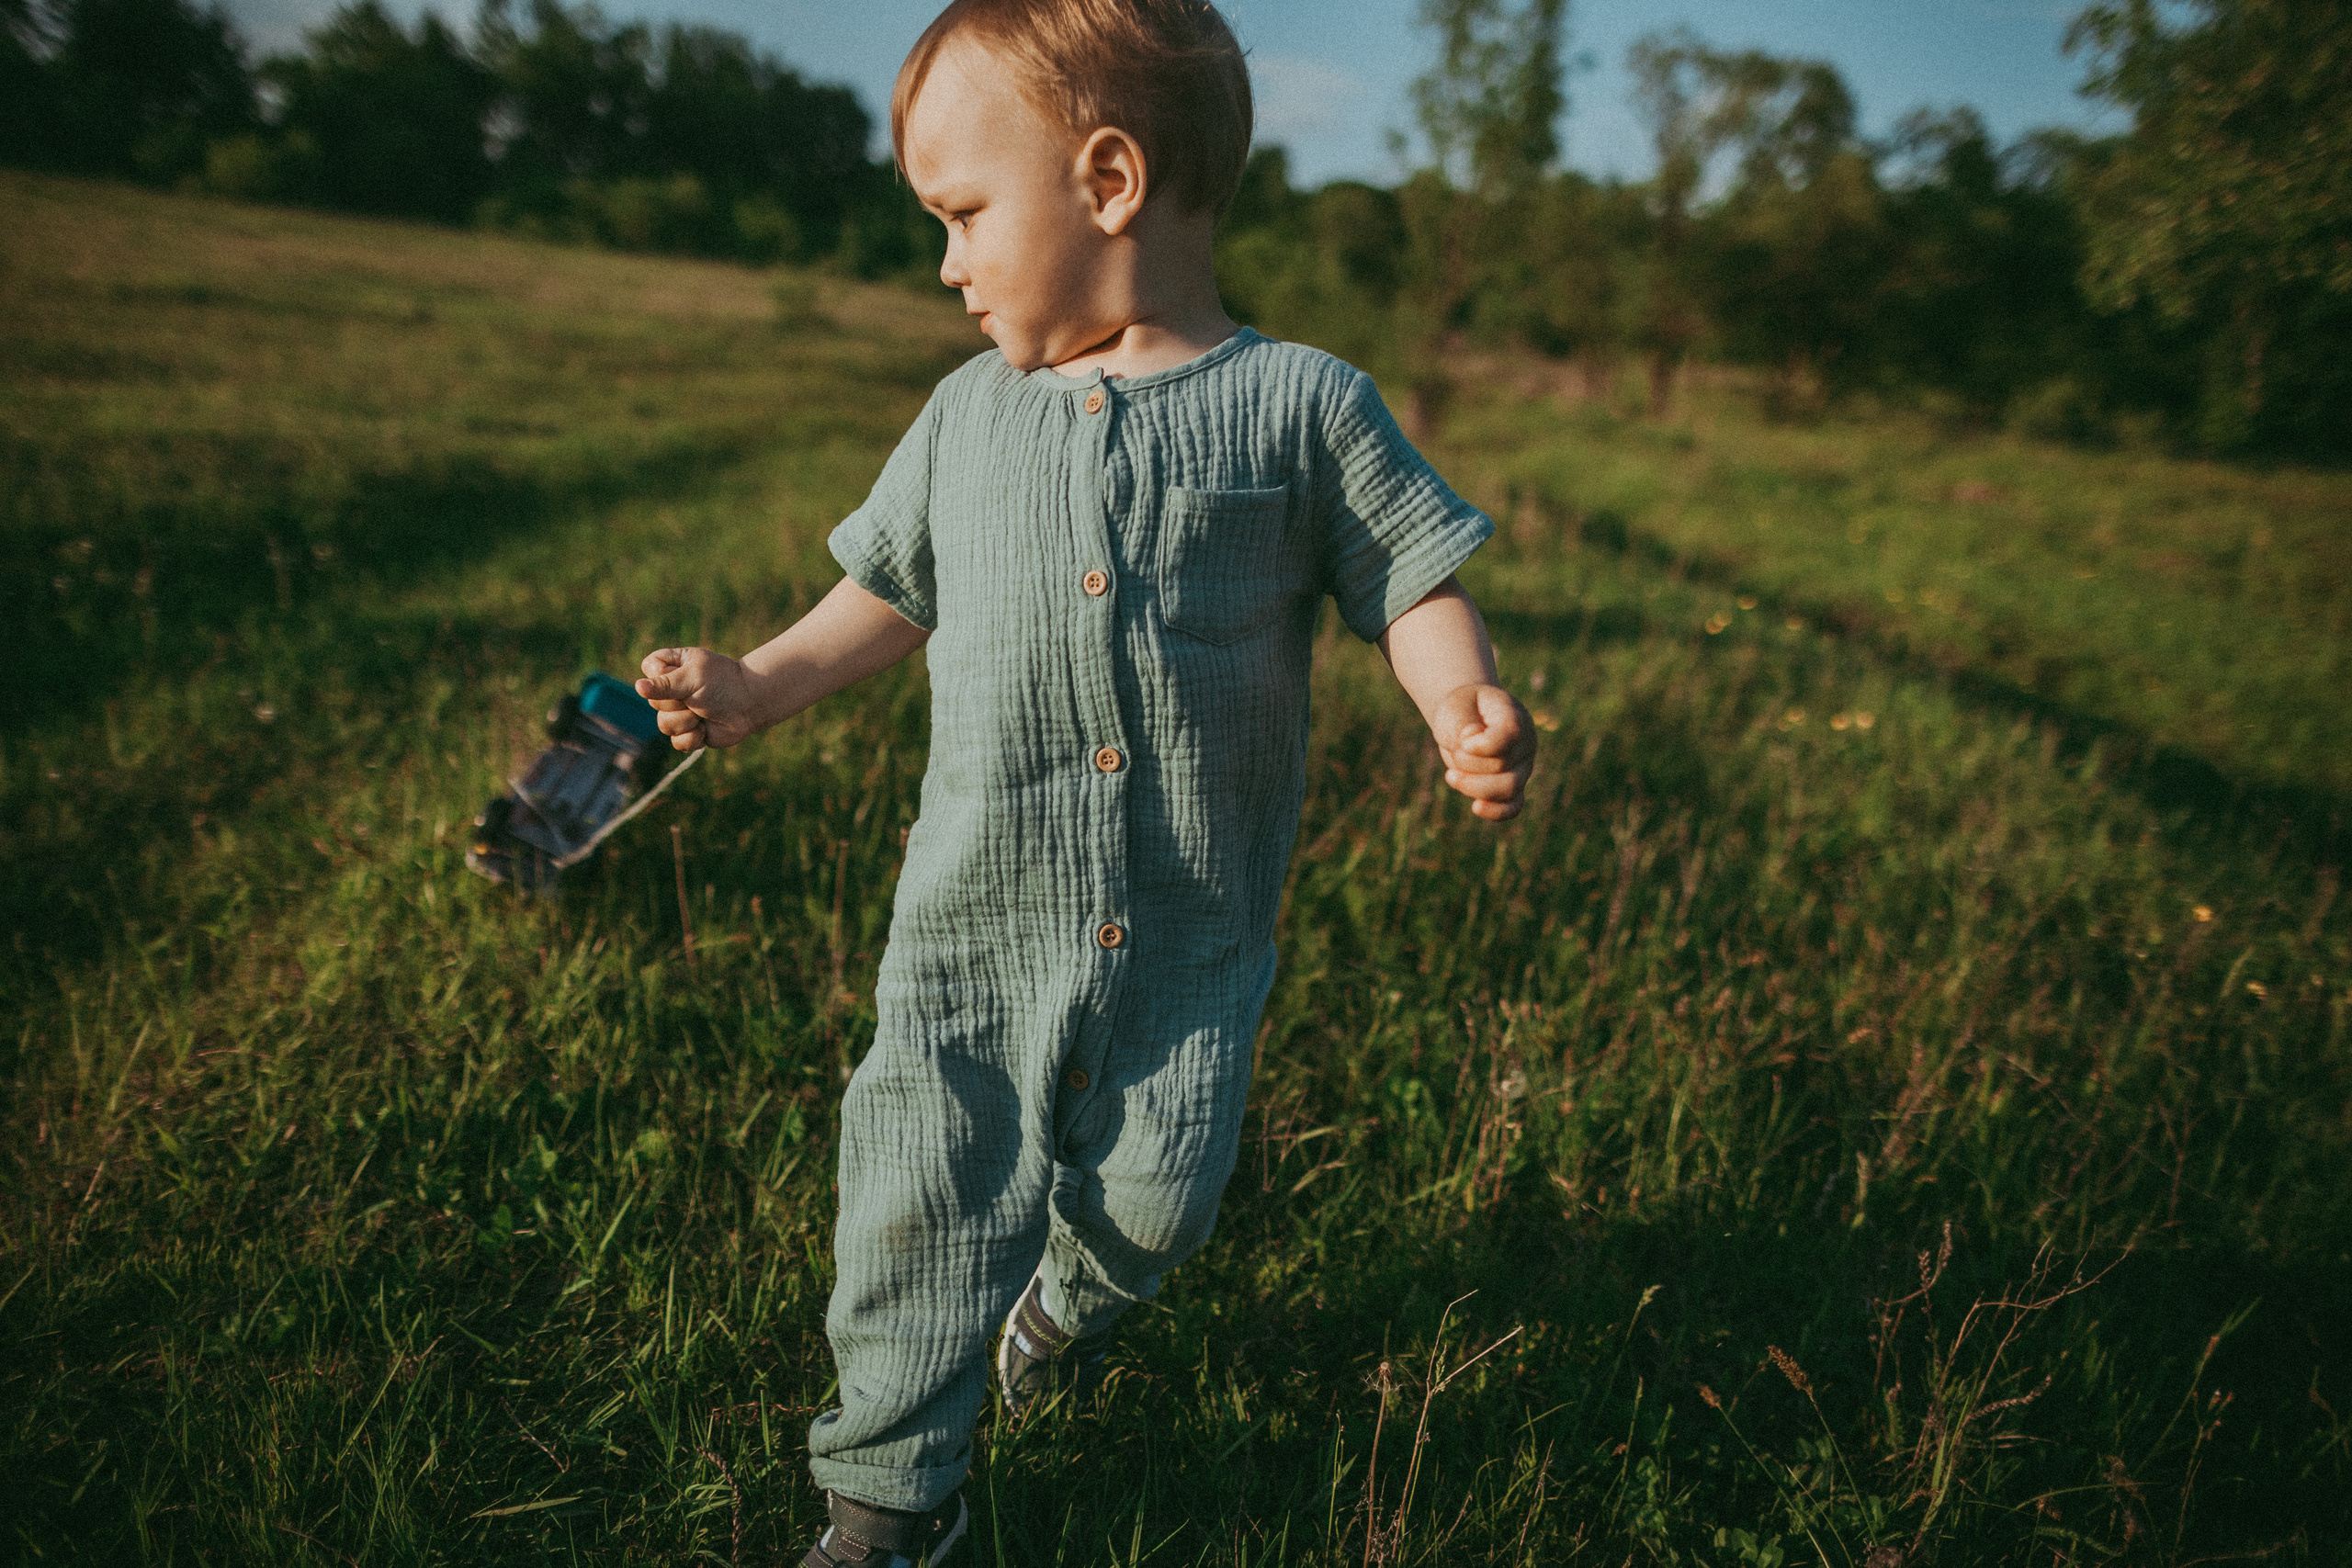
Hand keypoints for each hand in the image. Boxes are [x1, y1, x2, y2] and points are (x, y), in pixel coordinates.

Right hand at [636, 646, 758, 750]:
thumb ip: (665, 684)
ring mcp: (679, 711)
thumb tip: (638, 687)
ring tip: (703, 714)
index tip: (680, 675)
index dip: (659, 676)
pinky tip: (705, 730)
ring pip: (663, 725)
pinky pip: (676, 742)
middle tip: (698, 697)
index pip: (648, 668)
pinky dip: (692, 738)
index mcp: (672, 666)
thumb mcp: (693, 678)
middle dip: (677, 704)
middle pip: (653, 702)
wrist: (750, 705)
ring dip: (686, 722)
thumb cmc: (723, 684)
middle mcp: (672, 689)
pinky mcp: (688, 732)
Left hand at [1432, 683, 1534, 820]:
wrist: (1466, 717)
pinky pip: (1513, 807)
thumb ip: (1462, 723)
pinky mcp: (1513, 787)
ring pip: (1508, 789)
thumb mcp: (1456, 707)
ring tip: (1451, 775)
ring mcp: (1522, 767)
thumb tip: (1471, 744)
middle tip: (1453, 751)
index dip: (1484, 745)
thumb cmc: (1462, 709)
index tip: (1463, 741)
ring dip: (1472, 786)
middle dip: (1468, 763)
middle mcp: (1525, 743)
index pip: (1510, 734)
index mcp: (1515, 717)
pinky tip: (1476, 807)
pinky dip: (1496, 811)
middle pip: (1503, 766)